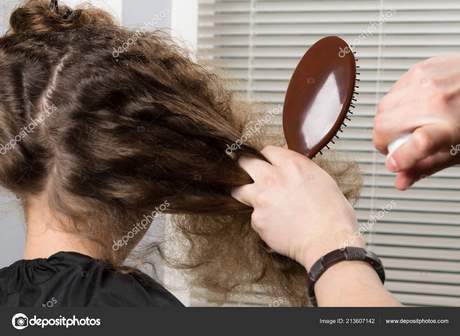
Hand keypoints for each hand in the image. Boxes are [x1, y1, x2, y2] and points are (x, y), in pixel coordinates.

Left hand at [231, 146, 362, 270]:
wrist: (328, 242)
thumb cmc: (333, 216)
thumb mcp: (323, 180)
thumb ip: (302, 170)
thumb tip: (292, 167)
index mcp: (292, 165)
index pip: (267, 150)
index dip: (267, 157)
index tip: (266, 163)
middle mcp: (272, 178)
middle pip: (245, 163)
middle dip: (246, 168)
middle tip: (248, 174)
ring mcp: (262, 199)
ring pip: (239, 190)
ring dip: (244, 193)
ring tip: (256, 200)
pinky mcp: (257, 219)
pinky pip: (253, 216)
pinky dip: (261, 220)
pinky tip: (275, 224)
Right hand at [373, 55, 459, 189]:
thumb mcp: (458, 149)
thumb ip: (426, 166)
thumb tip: (401, 180)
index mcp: (450, 126)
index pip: (419, 144)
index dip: (400, 158)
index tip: (394, 164)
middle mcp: (437, 101)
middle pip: (386, 126)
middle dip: (384, 141)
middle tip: (398, 144)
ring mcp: (425, 83)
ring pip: (382, 110)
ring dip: (386, 123)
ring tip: (405, 125)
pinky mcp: (418, 70)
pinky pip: (391, 93)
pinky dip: (395, 106)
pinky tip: (412, 108)